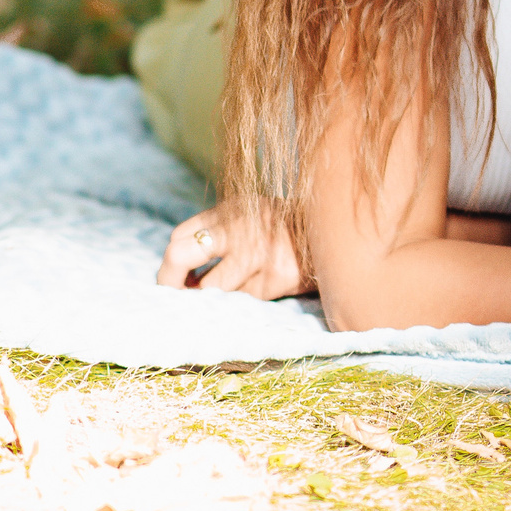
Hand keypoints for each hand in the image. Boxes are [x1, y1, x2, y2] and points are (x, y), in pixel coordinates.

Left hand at [157, 197, 309, 298]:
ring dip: (209, 298)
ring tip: (219, 298)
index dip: (171, 262)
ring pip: (211, 288)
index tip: (176, 279)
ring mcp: (260, 252)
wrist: (340, 237)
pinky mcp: (277, 277)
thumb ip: (220, 232)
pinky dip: (241, 303)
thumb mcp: (253, 216)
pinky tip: (254, 293)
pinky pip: (242, 300)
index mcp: (233, 208)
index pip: (181, 235)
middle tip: (176, 295)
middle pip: (181, 254)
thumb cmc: (288, 232)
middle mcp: (243, 225)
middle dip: (169, 280)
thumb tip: (181, 274)